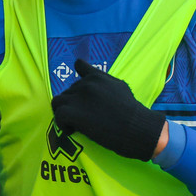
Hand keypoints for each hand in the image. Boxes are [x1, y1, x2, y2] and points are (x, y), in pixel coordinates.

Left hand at [51, 59, 165, 161]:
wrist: (137, 128)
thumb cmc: (133, 112)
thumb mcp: (121, 87)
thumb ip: (106, 82)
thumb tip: (96, 85)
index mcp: (98, 76)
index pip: (79, 65)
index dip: (77, 80)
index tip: (80, 95)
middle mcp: (86, 84)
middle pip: (68, 91)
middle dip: (73, 104)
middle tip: (83, 118)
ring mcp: (78, 98)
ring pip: (58, 102)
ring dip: (64, 113)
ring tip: (74, 123)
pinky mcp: (73, 113)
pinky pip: (58, 115)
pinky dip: (62, 124)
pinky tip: (72, 130)